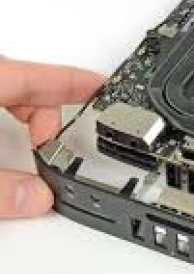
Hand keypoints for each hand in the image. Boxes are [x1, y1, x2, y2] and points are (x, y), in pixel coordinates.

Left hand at [0, 58, 103, 218]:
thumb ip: (0, 190)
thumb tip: (36, 198)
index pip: (38, 75)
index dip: (76, 81)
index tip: (103, 86)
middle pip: (27, 87)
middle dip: (51, 116)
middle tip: (58, 147)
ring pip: (9, 97)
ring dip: (29, 122)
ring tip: (36, 149)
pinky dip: (9, 122)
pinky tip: (8, 146)